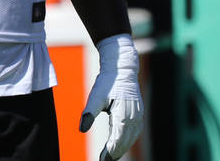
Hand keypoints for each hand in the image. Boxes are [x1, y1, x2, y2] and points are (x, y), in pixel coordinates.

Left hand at [80, 34, 143, 160]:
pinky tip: (120, 143)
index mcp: (124, 116)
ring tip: (110, 156)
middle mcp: (134, 119)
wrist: (122, 67)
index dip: (109, 152)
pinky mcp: (138, 114)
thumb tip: (81, 130)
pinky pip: (133, 132)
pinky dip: (126, 140)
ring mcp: (138, 116)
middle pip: (124, 142)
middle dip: (114, 153)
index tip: (101, 160)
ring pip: (130, 139)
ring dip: (121, 148)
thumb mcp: (95, 96)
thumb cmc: (108, 81)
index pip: (117, 141)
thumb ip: (89, 113)